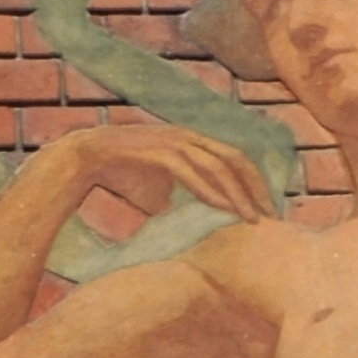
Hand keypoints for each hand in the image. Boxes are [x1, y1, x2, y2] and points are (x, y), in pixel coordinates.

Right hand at [30, 118, 273, 225]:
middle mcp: (189, 137)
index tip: (263, 206)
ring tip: (251, 217)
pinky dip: (211, 191)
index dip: (252, 181)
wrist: (87, 157)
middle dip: (255, 187)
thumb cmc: (121, 172)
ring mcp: (175, 142)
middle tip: (269, 214)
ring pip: (218, 166)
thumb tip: (188, 220)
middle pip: (235, 159)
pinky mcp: (161, 152)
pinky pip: (193, 173)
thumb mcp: (157, 188)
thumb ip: (178, 198)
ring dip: (237, 194)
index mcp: (192, 142)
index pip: (234, 159)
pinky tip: (224, 208)